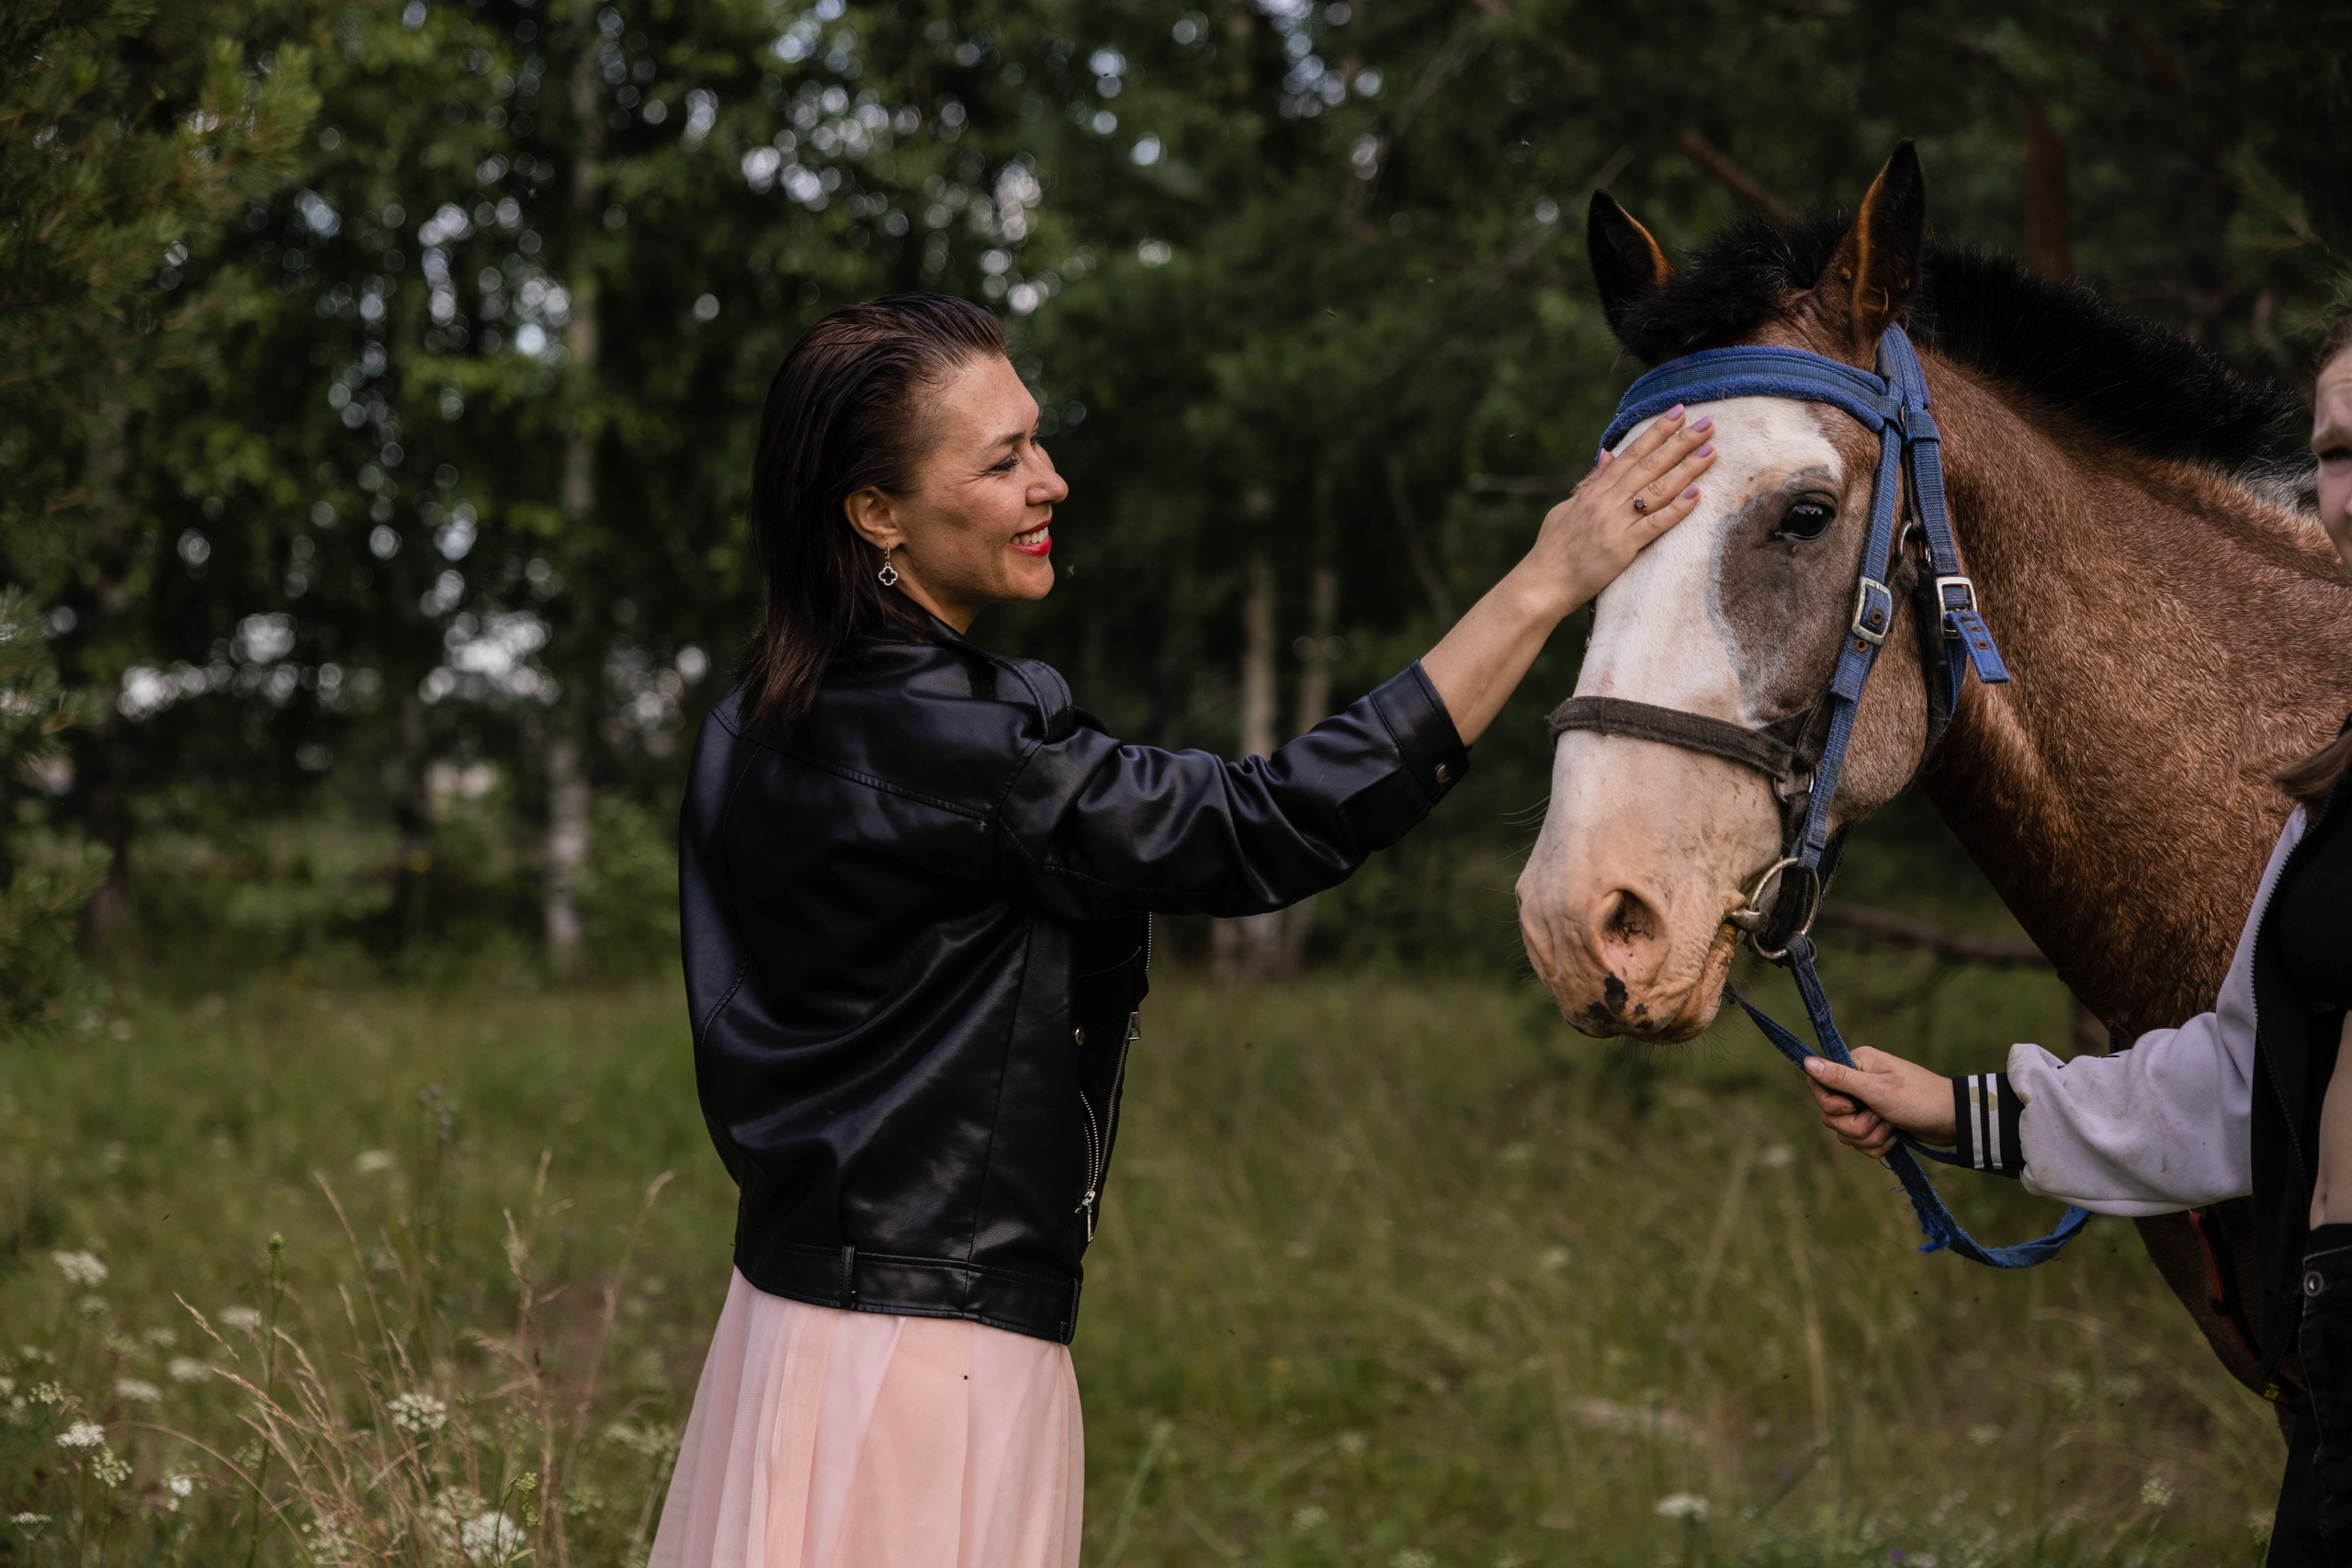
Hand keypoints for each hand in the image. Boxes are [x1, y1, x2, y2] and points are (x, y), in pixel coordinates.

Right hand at [1519, 405, 1717, 617]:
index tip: (1678, 412)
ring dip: (1686, 469)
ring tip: (1711, 451)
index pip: (1631, 454)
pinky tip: (1697, 494)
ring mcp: (1614, 523)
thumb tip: (1607, 455)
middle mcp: (1606, 502)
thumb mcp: (1567, 509)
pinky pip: (1654, 524)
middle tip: (1707, 423)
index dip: (1656, 432)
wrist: (1541, 583)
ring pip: (1657, 490)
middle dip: (1680, 442)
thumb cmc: (1552, 550)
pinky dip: (1676, 509)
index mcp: (1594, 491)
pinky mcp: (1621, 548)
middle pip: (1649, 465)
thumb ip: (1590, 483)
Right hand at [1802, 1048, 1956, 1159]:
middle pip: (1829, 1114)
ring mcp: (1866, 1105)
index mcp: (1855, 1065)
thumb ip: (1840, 1078)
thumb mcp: (1877, 1090)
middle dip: (1855, 1125)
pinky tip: (1894, 1137)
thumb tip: (1805, 1061)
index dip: (1830, 1103)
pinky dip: (1876, 1145)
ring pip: (1844, 1132)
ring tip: (1891, 1128)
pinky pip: (1859, 1143)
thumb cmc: (1919, 1099)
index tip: (1852, 1107)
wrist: (1954, 1122)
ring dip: (1868, 1137)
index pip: (1818, 1084)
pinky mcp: (1876, 1123)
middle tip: (1879, 1118)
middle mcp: (1857, 1083)